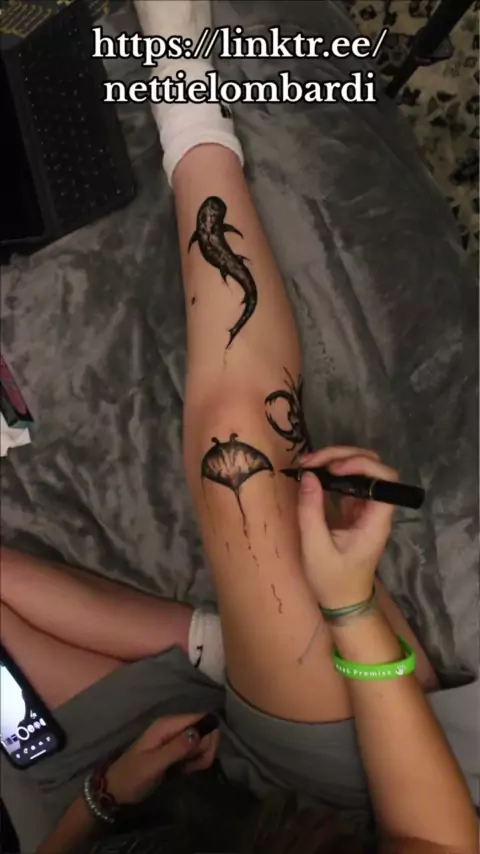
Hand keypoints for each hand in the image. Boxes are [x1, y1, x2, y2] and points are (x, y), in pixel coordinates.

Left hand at [105, 714, 218, 805]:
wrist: (115, 791)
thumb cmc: (132, 777)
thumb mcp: (153, 764)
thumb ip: (177, 748)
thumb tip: (200, 732)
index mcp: (167, 724)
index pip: (200, 718)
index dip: (207, 736)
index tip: (199, 756)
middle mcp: (173, 726)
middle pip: (204, 728)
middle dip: (205, 749)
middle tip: (193, 767)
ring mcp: (174, 738)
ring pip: (202, 740)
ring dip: (201, 756)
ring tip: (187, 770)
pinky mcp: (176, 749)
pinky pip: (195, 750)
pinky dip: (196, 761)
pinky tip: (185, 770)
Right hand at [296, 446, 397, 608]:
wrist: (343, 602)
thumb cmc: (332, 580)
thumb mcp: (315, 548)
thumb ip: (311, 511)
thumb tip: (309, 476)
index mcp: (376, 520)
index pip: (385, 479)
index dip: (362, 465)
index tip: (334, 469)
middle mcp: (376, 509)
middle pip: (373, 467)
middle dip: (343, 456)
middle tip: (311, 461)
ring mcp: (366, 508)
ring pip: (361, 471)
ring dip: (336, 461)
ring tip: (308, 464)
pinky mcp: (355, 510)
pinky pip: (349, 482)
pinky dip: (332, 473)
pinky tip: (313, 474)